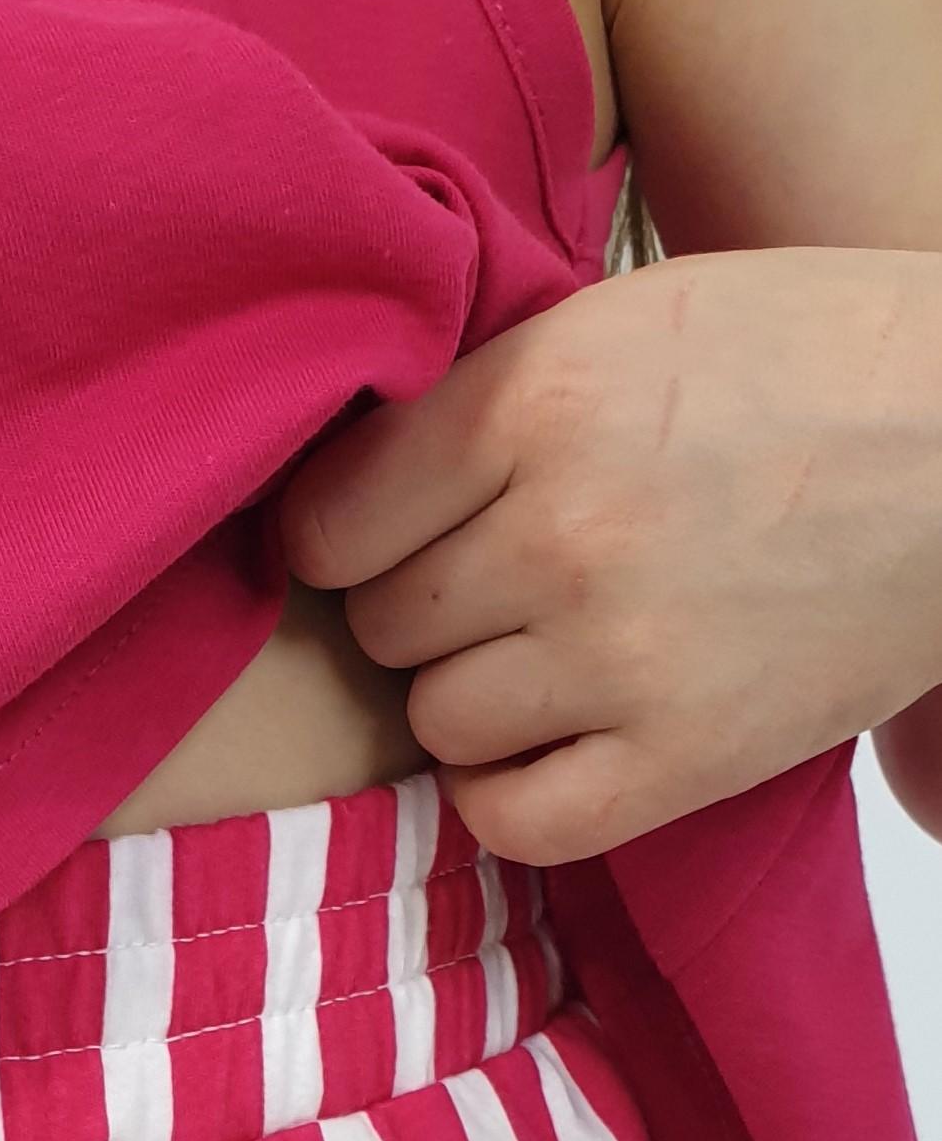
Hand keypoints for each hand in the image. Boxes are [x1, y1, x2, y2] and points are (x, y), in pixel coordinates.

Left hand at [276, 246, 941, 863]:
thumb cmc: (811, 363)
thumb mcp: (630, 320)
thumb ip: (486, 396)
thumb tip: (342, 487)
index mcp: (538, 399)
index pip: (329, 522)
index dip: (346, 534)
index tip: (385, 534)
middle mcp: (564, 532)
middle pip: (381, 625)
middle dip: (422, 607)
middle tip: (498, 582)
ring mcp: (622, 656)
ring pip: (436, 720)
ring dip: (471, 696)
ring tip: (547, 651)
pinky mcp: (686, 758)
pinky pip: (512, 819)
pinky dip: (509, 793)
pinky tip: (547, 744)